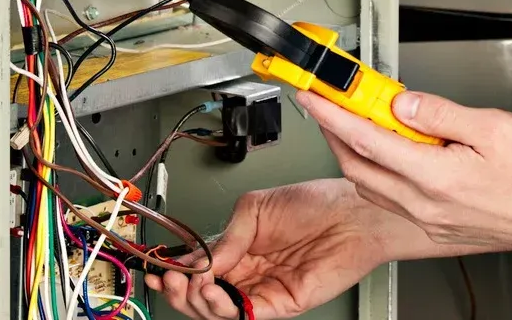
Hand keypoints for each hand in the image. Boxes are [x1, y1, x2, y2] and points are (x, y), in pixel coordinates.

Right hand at [144, 179, 402, 318]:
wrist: (353, 214)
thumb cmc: (317, 202)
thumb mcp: (257, 207)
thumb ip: (227, 235)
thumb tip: (201, 260)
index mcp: (240, 246)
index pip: (199, 267)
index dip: (176, 272)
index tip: (158, 271)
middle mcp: (249, 270)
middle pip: (202, 294)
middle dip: (180, 290)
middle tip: (171, 280)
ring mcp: (263, 289)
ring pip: (218, 310)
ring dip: (198, 300)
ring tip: (194, 284)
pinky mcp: (280, 304)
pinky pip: (245, 315)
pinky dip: (224, 309)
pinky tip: (215, 292)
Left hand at [298, 89, 511, 255]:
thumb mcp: (492, 126)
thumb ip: (439, 113)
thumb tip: (401, 102)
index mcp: (435, 178)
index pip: (366, 140)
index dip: (333, 113)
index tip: (313, 94)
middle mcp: (426, 205)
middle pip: (358, 167)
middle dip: (334, 133)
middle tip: (328, 104)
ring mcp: (430, 220)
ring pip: (371, 186)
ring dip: (354, 154)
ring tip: (356, 121)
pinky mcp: (438, 226)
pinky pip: (392, 199)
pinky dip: (377, 172)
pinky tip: (389, 153)